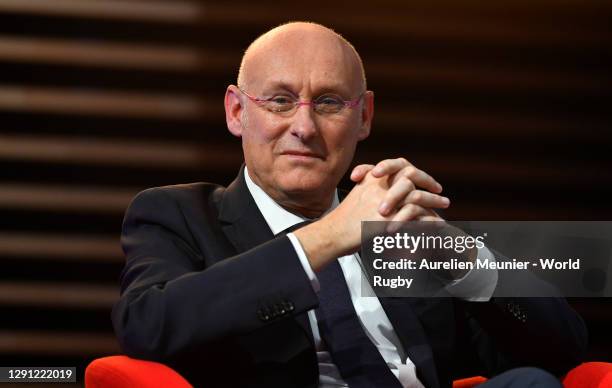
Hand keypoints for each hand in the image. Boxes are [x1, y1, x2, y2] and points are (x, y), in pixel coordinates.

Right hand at [294, 164, 442, 270]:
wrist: (333, 234)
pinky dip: (428, 221)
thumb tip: (384, 182)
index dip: (416, 172)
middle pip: (411, 176)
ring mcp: (383, 203)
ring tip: (444, 206)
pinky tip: (437, 224)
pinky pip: (414, 218)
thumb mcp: (356, 194)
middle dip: (428, 182)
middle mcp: (379, 187)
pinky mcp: (387, 221)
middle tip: (440, 191)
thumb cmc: (343, 219)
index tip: (426, 181)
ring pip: (416, 196)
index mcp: (372, 180)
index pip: (399, 166)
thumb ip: (370, 185)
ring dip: (433, 201)